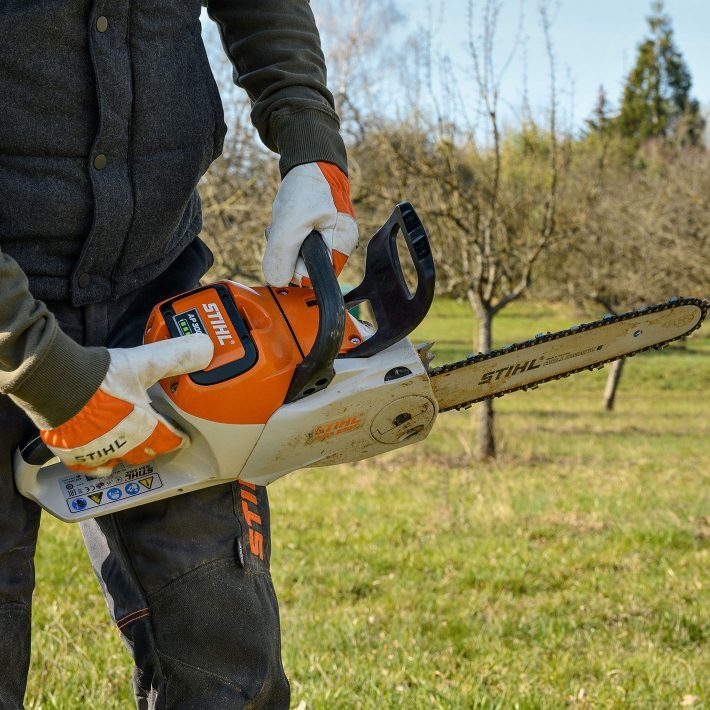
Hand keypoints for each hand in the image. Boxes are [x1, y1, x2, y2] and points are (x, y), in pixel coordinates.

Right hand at [40, 335, 213, 475]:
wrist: (54, 381)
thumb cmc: (99, 375)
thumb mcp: (144, 362)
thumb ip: (175, 356)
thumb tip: (205, 347)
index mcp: (144, 427)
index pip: (169, 440)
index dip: (177, 438)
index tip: (182, 439)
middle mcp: (123, 444)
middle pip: (146, 451)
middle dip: (154, 446)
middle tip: (158, 440)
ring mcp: (96, 451)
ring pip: (119, 460)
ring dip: (128, 454)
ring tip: (133, 447)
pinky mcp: (72, 452)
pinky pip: (89, 468)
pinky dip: (99, 465)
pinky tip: (103, 461)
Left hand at [263, 162, 357, 286]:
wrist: (312, 159)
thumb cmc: (308, 185)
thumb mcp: (290, 221)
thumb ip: (282, 254)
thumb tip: (275, 281)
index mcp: (341, 247)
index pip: (313, 279)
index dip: (293, 266)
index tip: (287, 243)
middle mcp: (339, 247)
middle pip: (305, 269)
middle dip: (287, 251)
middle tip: (285, 227)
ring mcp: (330, 240)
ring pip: (298, 257)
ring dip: (285, 241)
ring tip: (287, 220)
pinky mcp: (320, 233)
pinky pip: (298, 245)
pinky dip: (288, 234)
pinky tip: (289, 219)